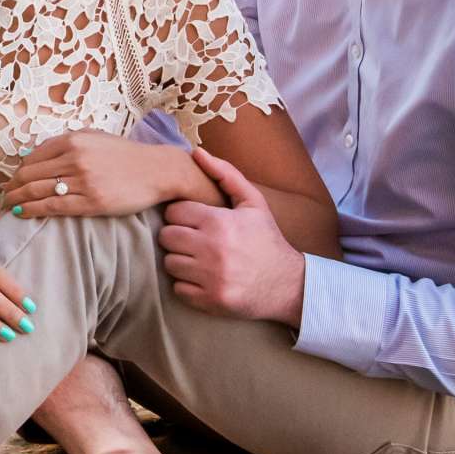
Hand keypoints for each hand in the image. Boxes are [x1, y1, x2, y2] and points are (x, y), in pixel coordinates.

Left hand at [1, 131, 204, 218]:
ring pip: (37, 191)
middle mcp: (75, 158)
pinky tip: (23, 213)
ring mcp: (83, 181)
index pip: (32, 158)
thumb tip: (31, 156)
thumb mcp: (94, 139)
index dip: (17, 172)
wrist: (157, 171)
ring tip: (9, 207)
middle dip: (13, 187)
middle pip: (30, 175)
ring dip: (18, 200)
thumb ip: (65, 144)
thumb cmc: (125, 156)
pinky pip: (53, 207)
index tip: (12, 181)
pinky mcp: (92, 202)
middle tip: (5, 197)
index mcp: (73, 140)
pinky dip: (32, 210)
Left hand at [157, 148, 305, 325]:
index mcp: (220, 222)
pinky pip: (177, 288)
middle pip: (167, 237)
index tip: (193, 220)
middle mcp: (212, 250)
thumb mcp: (253, 203)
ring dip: (180, 260)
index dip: (182, 215)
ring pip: (169, 263)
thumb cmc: (267, 239)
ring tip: (198, 258)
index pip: (174, 212)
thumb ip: (225, 175)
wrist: (288, 284)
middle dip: (177, 236)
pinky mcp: (209, 301)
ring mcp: (210, 278)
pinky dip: (186, 284)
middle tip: (193, 239)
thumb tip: (197, 152)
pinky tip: (203, 277)